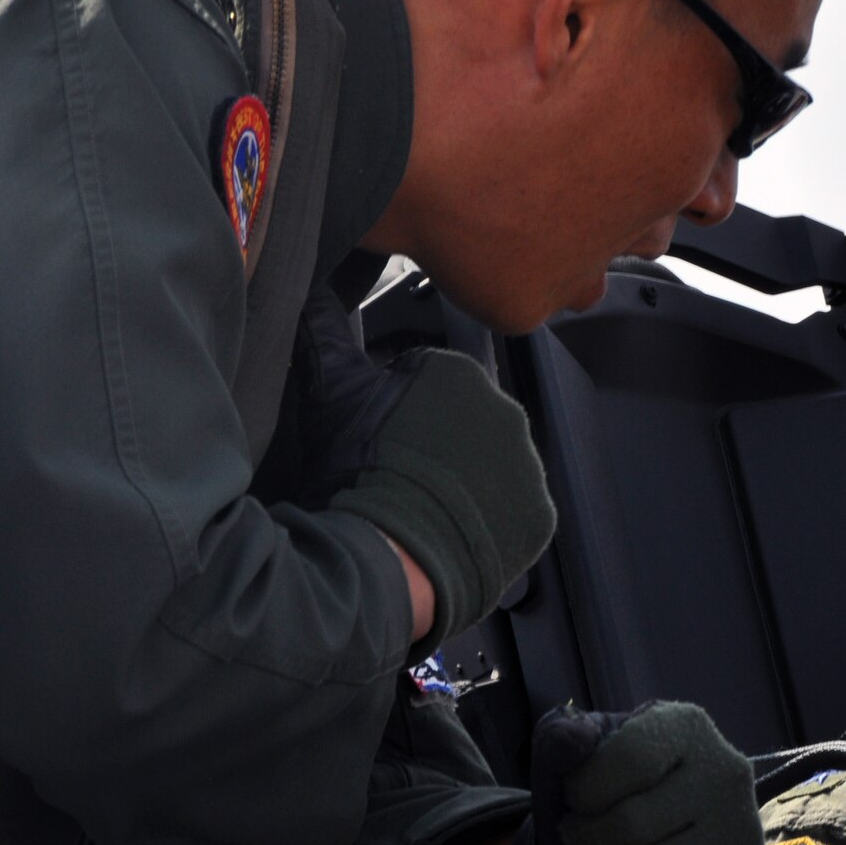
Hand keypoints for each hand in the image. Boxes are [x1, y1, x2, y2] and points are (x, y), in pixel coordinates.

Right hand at [286, 284, 553, 652]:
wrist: (390, 555)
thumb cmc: (360, 472)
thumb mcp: (332, 393)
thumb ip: (323, 333)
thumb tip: (307, 290)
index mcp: (460, 372)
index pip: (422, 380)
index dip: (390, 410)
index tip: (375, 438)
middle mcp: (507, 410)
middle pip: (459, 424)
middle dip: (430, 442)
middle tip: (393, 473)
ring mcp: (528, 465)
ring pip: (487, 466)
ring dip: (460, 481)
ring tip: (419, 506)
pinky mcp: (539, 514)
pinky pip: (512, 512)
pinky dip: (487, 521)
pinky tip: (450, 530)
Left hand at [504, 702, 766, 844]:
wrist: (648, 835)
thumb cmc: (605, 788)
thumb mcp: (574, 752)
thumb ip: (560, 737)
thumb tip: (571, 739)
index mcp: (686, 726)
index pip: (628, 760)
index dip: (583, 791)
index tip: (576, 800)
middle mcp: (727, 771)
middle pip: (631, 825)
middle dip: (584, 844)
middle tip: (578, 843)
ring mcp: (744, 828)